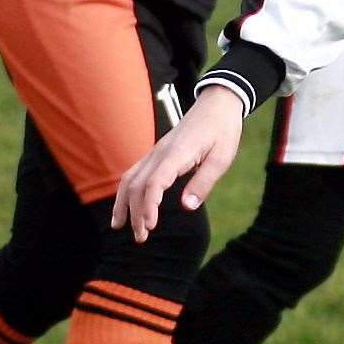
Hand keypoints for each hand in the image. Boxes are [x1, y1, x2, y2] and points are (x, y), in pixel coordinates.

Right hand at [111, 86, 245, 241]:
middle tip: (142, 238)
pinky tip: (125, 207)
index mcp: (177, 154)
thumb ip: (203, 182)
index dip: (149, 205)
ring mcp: (155, 152)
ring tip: (121, 227)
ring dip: (124, 204)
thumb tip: (187, 207)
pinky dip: (126, 192)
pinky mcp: (156, 154)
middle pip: (138, 185)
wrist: (217, 105)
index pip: (155, 182)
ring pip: (129, 179)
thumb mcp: (222, 158)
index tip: (150, 225)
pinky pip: (134, 173)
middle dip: (135, 212)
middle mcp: (160, 153)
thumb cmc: (223, 132)